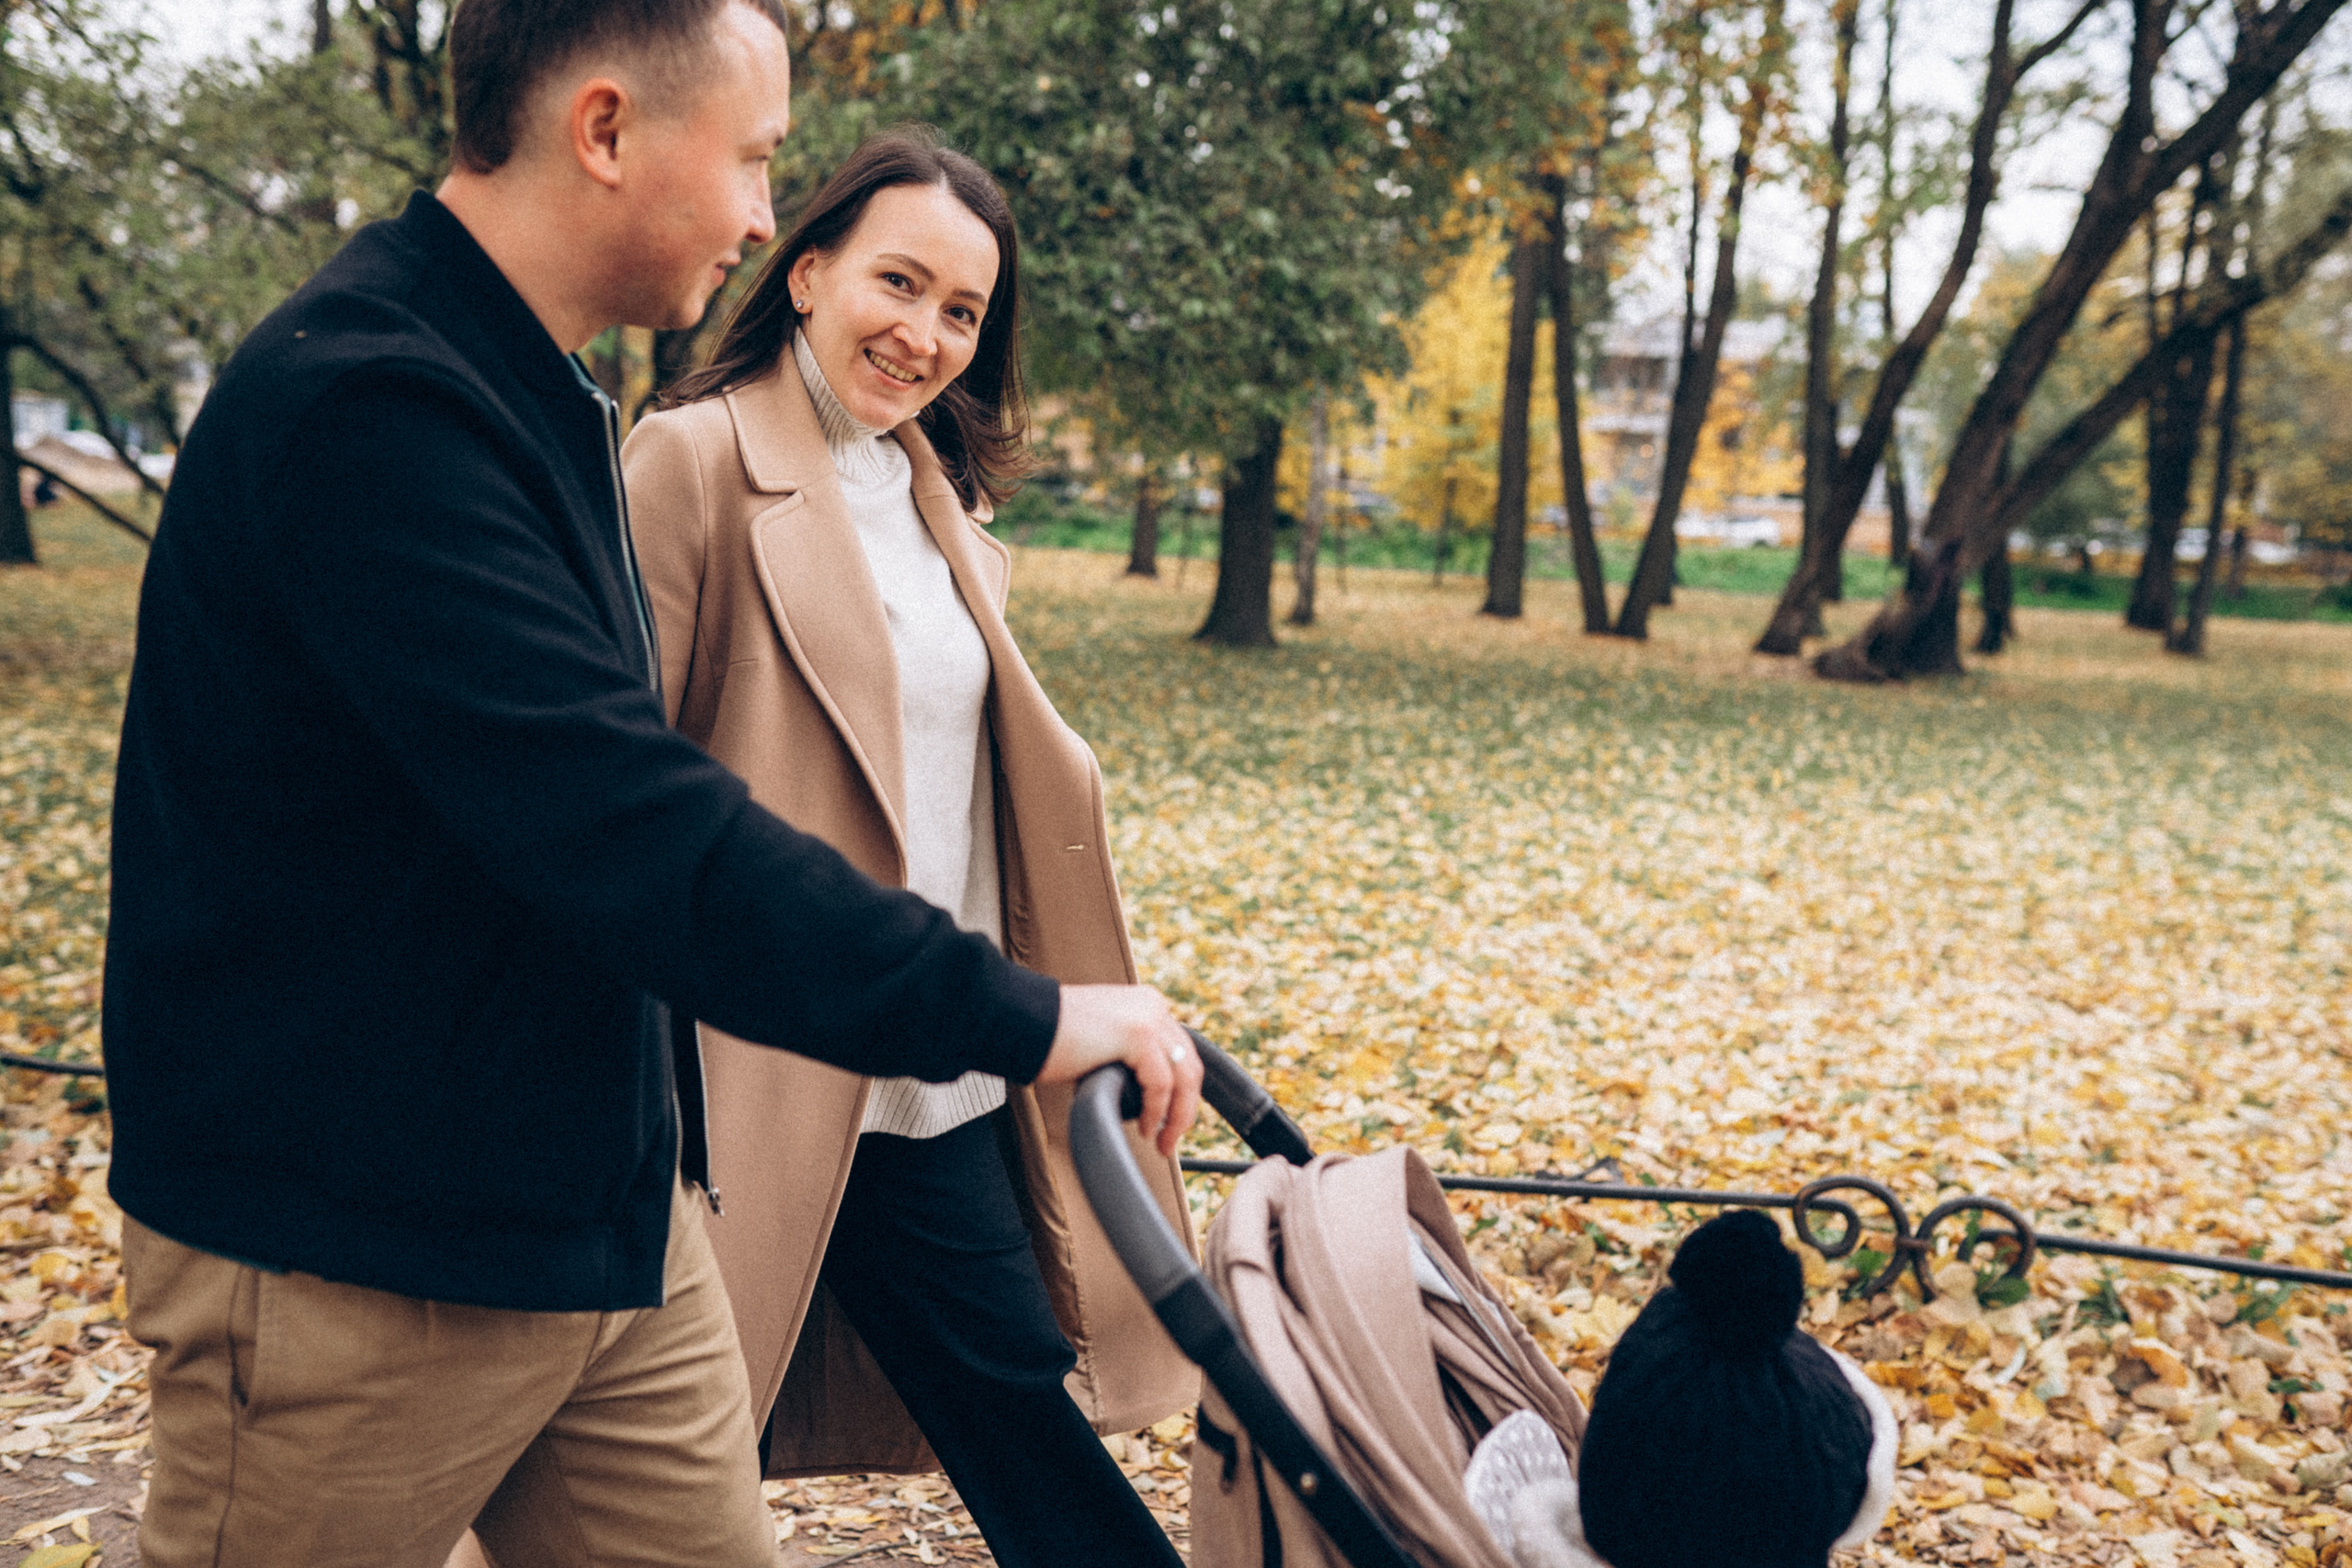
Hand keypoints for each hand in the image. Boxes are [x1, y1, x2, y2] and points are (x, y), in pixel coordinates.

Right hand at [1036, 985, 1202, 1156]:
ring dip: (1177, 1117)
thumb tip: (1141, 1093)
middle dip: (1185, 1108)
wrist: (1020, 1020)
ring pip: (1183, 1077)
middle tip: (1171, 1139)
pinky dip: (1157, 1111)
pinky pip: (1161, 1084)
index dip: (1181, 1091)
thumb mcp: (1101, 1041)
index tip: (1171, 1120)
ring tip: (1162, 1142)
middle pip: (1189, 1065)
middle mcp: (1153, 1006)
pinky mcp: (1138, 1033)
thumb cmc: (1048, 1038)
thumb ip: (1125, 1056)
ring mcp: (1148, 1017)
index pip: (1181, 1052)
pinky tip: (1146, 1128)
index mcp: (1146, 1005)